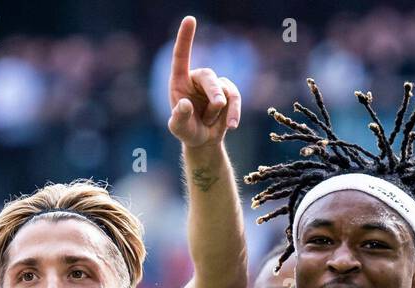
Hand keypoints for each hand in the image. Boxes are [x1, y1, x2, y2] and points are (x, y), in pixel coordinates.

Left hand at [167, 16, 240, 148]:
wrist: (203, 141)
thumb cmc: (187, 131)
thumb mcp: (179, 129)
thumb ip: (179, 118)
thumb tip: (185, 104)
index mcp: (180, 81)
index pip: (181, 56)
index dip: (185, 38)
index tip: (190, 19)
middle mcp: (197, 79)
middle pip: (209, 76)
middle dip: (214, 92)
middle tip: (218, 104)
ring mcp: (214, 85)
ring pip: (224, 90)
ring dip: (219, 109)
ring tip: (211, 123)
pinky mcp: (229, 93)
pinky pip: (235, 98)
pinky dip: (234, 112)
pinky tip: (231, 126)